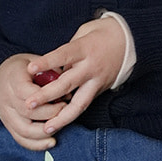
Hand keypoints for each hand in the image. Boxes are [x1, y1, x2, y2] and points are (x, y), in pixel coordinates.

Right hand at [0, 53, 67, 150]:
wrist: (2, 76)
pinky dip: (36, 144)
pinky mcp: (8, 125)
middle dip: (50, 114)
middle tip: (66, 109)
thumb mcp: (37, 62)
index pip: (27, 92)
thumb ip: (51, 72)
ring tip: (61, 126)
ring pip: (24, 130)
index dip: (46, 98)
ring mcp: (6, 114)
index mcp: (14, 79)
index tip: (64, 97)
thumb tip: (67, 90)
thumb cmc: (25, 67)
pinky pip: (20, 139)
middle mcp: (7, 99)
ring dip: (45, 132)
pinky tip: (51, 142)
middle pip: (27, 113)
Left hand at [25, 17, 125, 136]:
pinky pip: (85, 104)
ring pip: (80, 103)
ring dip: (62, 117)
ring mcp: (97, 81)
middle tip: (28, 104)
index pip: (64, 56)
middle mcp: (91, 67)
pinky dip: (71, 115)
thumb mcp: (85, 32)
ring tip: (46, 128)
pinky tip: (58, 123)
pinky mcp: (101, 90)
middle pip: (68, 83)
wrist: (132, 41)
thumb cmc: (104, 33)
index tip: (30, 69)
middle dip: (47, 95)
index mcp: (86, 48)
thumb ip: (68, 49)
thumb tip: (51, 66)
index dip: (47, 62)